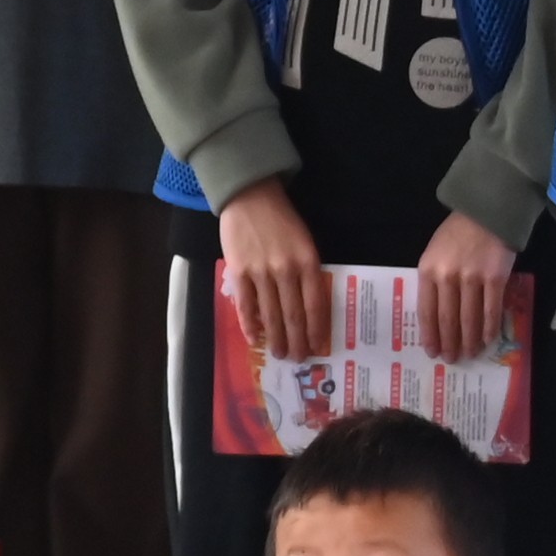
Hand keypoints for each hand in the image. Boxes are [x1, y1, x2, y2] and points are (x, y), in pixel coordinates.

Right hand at [216, 179, 332, 359]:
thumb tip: (307, 307)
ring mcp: (260, 272)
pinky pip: (245, 305)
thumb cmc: (281, 219)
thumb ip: (307, 272)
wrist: (250, 196)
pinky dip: (250, 325)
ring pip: (270, 315)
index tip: (317, 347)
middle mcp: (286, 270)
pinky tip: (255, 339)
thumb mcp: (305, 242)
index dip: (316, 330)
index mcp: (307, 262)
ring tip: (280, 354)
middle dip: (297, 341)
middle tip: (299, 358)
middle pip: (293, 315)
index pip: (315, 305)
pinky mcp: (238, 271)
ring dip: (276, 339)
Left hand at [416, 205, 520, 361]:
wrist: (487, 212)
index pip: (426, 312)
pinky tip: (487, 340)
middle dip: (449, 343)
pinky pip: (491, 310)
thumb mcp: (434, 253)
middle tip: (452, 359)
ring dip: (469, 341)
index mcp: (428, 270)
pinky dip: (488, 328)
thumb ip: (433, 281)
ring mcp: (472, 278)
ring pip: (469, 319)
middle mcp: (448, 277)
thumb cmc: (457, 234)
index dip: (430, 336)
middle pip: (447, 319)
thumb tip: (435, 317)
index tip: (432, 352)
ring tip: (469, 354)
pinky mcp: (495, 278)